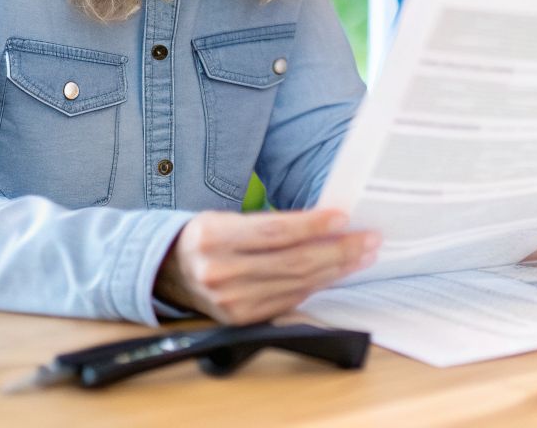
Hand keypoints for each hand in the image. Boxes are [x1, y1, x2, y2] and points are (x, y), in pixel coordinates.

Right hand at [154, 208, 377, 324]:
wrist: (168, 272)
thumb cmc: (205, 238)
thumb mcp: (225, 218)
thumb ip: (269, 224)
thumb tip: (325, 223)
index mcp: (213, 237)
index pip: (275, 231)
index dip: (313, 225)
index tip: (343, 217)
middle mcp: (219, 272)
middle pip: (293, 261)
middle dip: (338, 249)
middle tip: (368, 239)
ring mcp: (230, 301)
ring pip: (296, 283)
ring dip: (336, 269)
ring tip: (362, 255)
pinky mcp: (240, 319)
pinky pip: (289, 300)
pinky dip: (316, 285)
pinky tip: (335, 273)